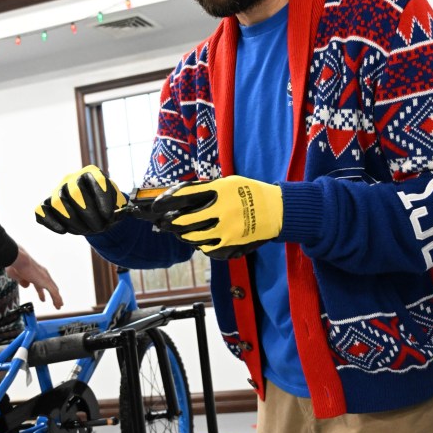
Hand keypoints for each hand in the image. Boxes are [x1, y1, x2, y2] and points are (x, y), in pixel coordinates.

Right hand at [6, 245, 62, 308]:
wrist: (19, 259)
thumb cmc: (16, 265)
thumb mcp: (18, 276)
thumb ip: (22, 281)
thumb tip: (27, 286)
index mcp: (35, 273)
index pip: (41, 285)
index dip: (42, 292)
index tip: (43, 299)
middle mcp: (42, 275)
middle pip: (50, 287)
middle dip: (53, 296)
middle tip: (55, 302)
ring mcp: (45, 278)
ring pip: (54, 290)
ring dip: (57, 299)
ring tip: (59, 305)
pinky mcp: (46, 281)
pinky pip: (54, 292)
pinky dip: (57, 298)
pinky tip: (59, 304)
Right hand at [35, 165, 126, 235]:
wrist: (96, 213)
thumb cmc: (107, 208)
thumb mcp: (119, 205)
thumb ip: (121, 208)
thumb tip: (117, 213)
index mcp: (92, 173)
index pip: (96, 180)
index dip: (102, 199)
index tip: (108, 216)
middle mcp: (73, 178)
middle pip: (75, 192)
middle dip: (88, 214)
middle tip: (99, 227)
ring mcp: (58, 190)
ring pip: (58, 202)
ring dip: (73, 220)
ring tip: (86, 231)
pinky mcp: (47, 204)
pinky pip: (41, 210)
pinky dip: (50, 221)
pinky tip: (63, 231)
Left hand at [153, 175, 282, 259]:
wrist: (276, 210)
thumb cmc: (249, 193)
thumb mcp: (229, 183)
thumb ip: (206, 188)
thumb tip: (179, 195)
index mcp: (220, 191)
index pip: (185, 195)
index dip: (167, 201)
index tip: (156, 205)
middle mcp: (222, 210)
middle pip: (184, 220)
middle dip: (170, 223)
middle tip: (163, 223)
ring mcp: (227, 229)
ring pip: (193, 237)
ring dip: (184, 235)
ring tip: (181, 232)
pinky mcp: (232, 244)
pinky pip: (207, 249)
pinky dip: (201, 245)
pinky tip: (201, 240)